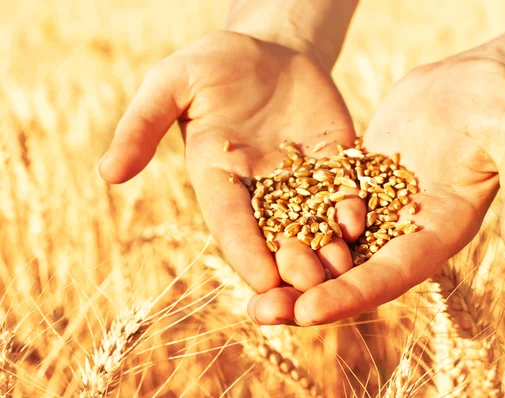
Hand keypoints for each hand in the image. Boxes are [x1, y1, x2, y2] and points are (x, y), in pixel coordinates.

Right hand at [99, 32, 363, 302]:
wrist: (266, 49)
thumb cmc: (211, 64)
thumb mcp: (170, 84)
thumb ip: (142, 125)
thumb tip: (108, 173)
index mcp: (218, 181)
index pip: (230, 224)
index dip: (245, 252)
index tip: (261, 282)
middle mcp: (260, 190)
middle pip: (274, 237)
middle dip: (290, 265)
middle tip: (307, 288)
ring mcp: (300, 180)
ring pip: (314, 224)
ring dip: (327, 248)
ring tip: (341, 268)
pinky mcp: (332, 163)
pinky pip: (343, 192)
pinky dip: (350, 209)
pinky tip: (358, 221)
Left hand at [247, 56, 504, 325]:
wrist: (472, 80)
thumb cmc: (502, 106)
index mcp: (440, 231)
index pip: (392, 272)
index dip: (351, 293)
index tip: (307, 311)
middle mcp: (404, 229)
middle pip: (352, 272)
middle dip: (307, 294)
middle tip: (260, 312)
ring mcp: (379, 207)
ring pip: (328, 246)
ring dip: (290, 267)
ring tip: (249, 289)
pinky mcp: (358, 183)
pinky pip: (319, 205)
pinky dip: (290, 222)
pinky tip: (255, 232)